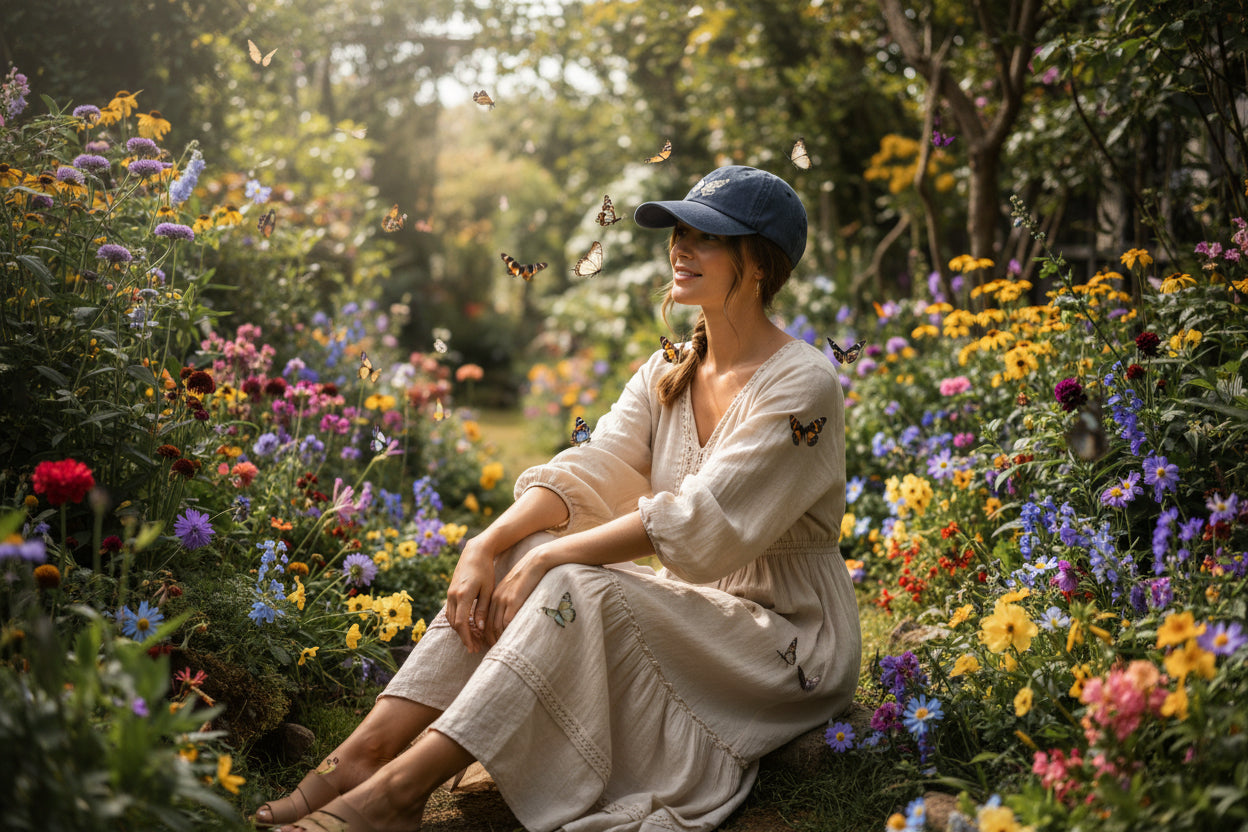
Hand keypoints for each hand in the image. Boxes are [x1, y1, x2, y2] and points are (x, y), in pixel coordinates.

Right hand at [445, 537, 497, 651]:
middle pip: (454, 623)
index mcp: (463, 595)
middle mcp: (453, 596)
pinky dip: (457, 620)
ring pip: (450, 618)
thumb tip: (481, 628)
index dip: (466, 637)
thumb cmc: (485, 570)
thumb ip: (482, 609)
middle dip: (464, 637)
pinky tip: (466, 626)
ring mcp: (450, 593)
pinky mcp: (450, 592)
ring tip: (472, 639)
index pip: (461, 623)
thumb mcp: (488, 590)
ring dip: (459, 630)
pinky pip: (450, 611)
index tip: (473, 647)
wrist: (475, 552)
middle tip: (474, 648)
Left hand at [486, 545, 553, 644]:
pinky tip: (509, 640)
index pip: (485, 619)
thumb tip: (509, 616)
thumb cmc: (528, 576)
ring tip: (500, 650)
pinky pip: (507, 622)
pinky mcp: (514, 601)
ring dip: (497, 639)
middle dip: (488, 640)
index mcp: (494, 596)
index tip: (489, 644)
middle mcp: (496, 599)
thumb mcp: (514, 589)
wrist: (535, 562)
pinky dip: (506, 633)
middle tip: (493, 651)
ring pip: (496, 626)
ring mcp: (504, 600)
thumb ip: (509, 601)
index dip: (485, 633)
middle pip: (487, 625)